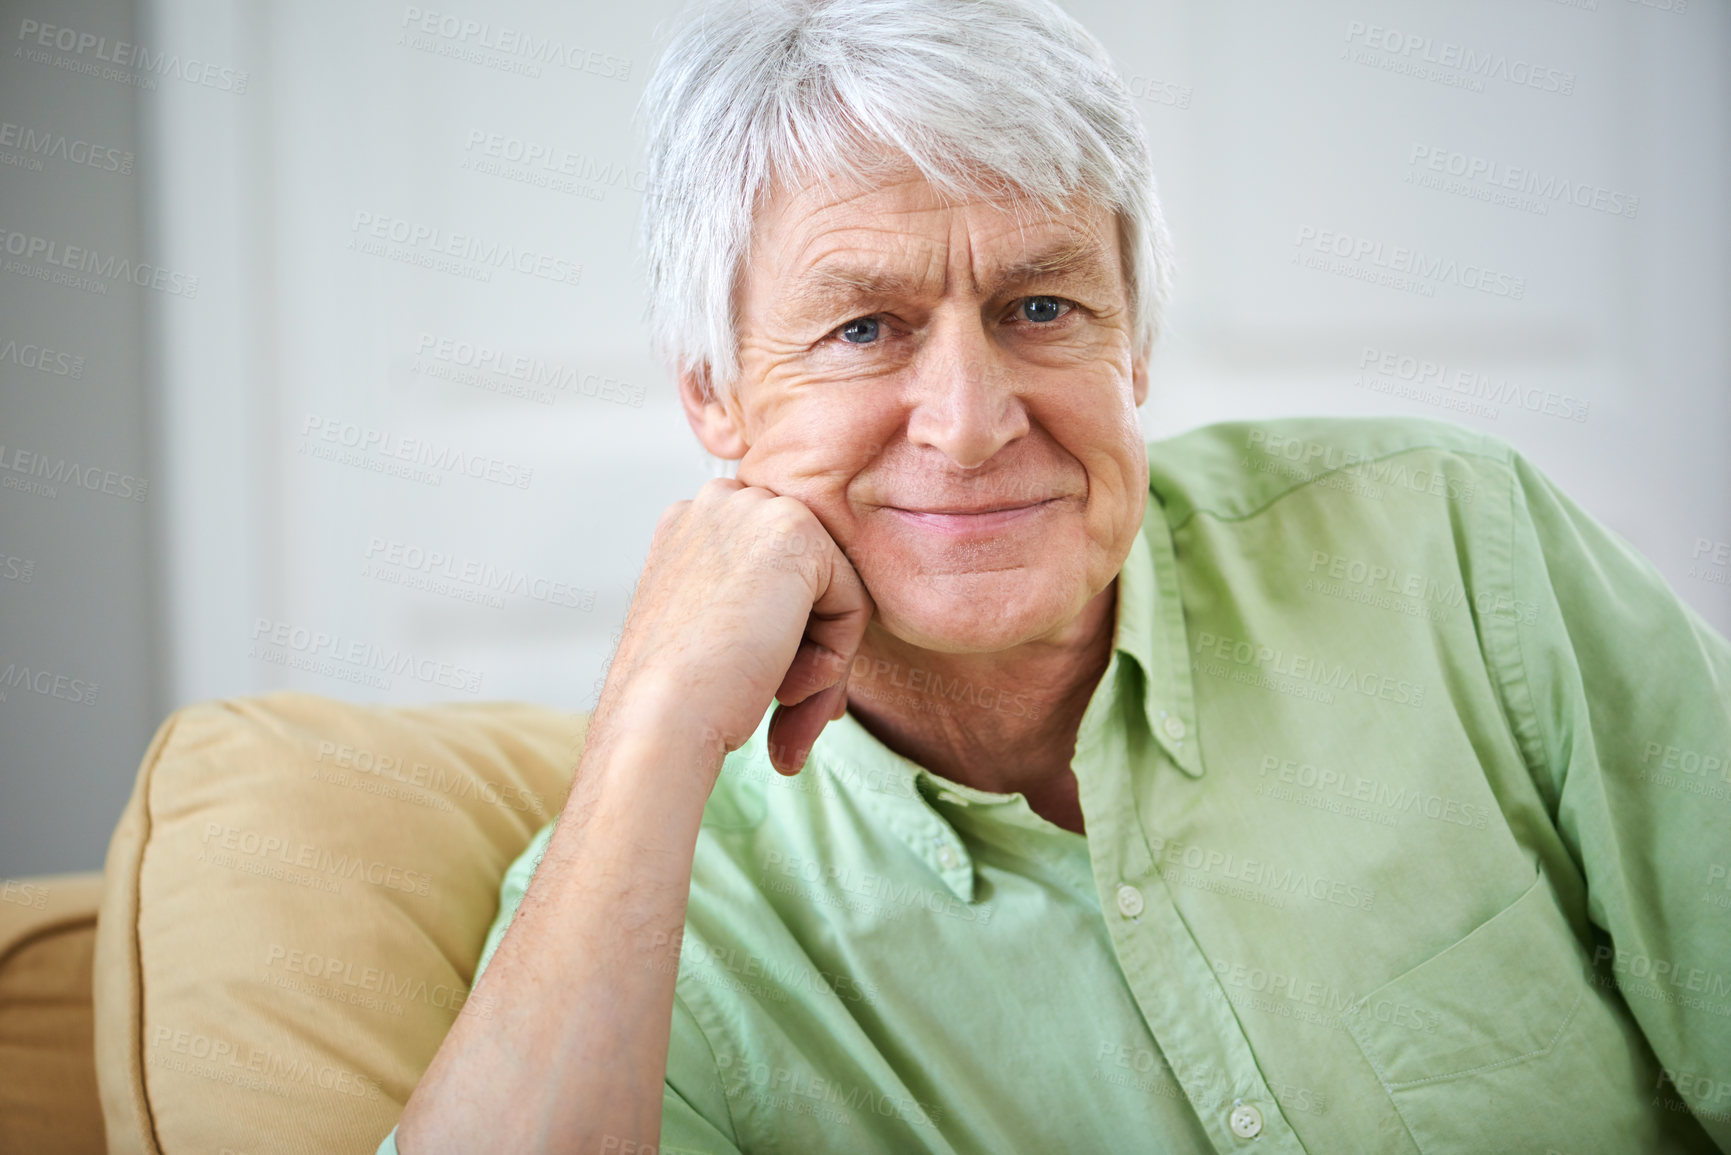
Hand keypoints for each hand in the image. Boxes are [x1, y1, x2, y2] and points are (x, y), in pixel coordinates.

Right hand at [600, 478, 873, 777]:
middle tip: (790, 707)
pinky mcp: (796, 531)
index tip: (778, 692)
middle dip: (811, 648)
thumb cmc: (680, 697)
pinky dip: (835, 658)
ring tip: (785, 703)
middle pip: (809, 578)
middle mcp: (720, 503)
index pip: (777, 574)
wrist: (659, 719)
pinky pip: (853, 603)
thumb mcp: (713, 634)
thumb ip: (757, 608)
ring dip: (821, 660)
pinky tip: (787, 687)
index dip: (787, 637)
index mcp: (692, 525)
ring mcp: (755, 508)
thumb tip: (819, 631)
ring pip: (834, 592)